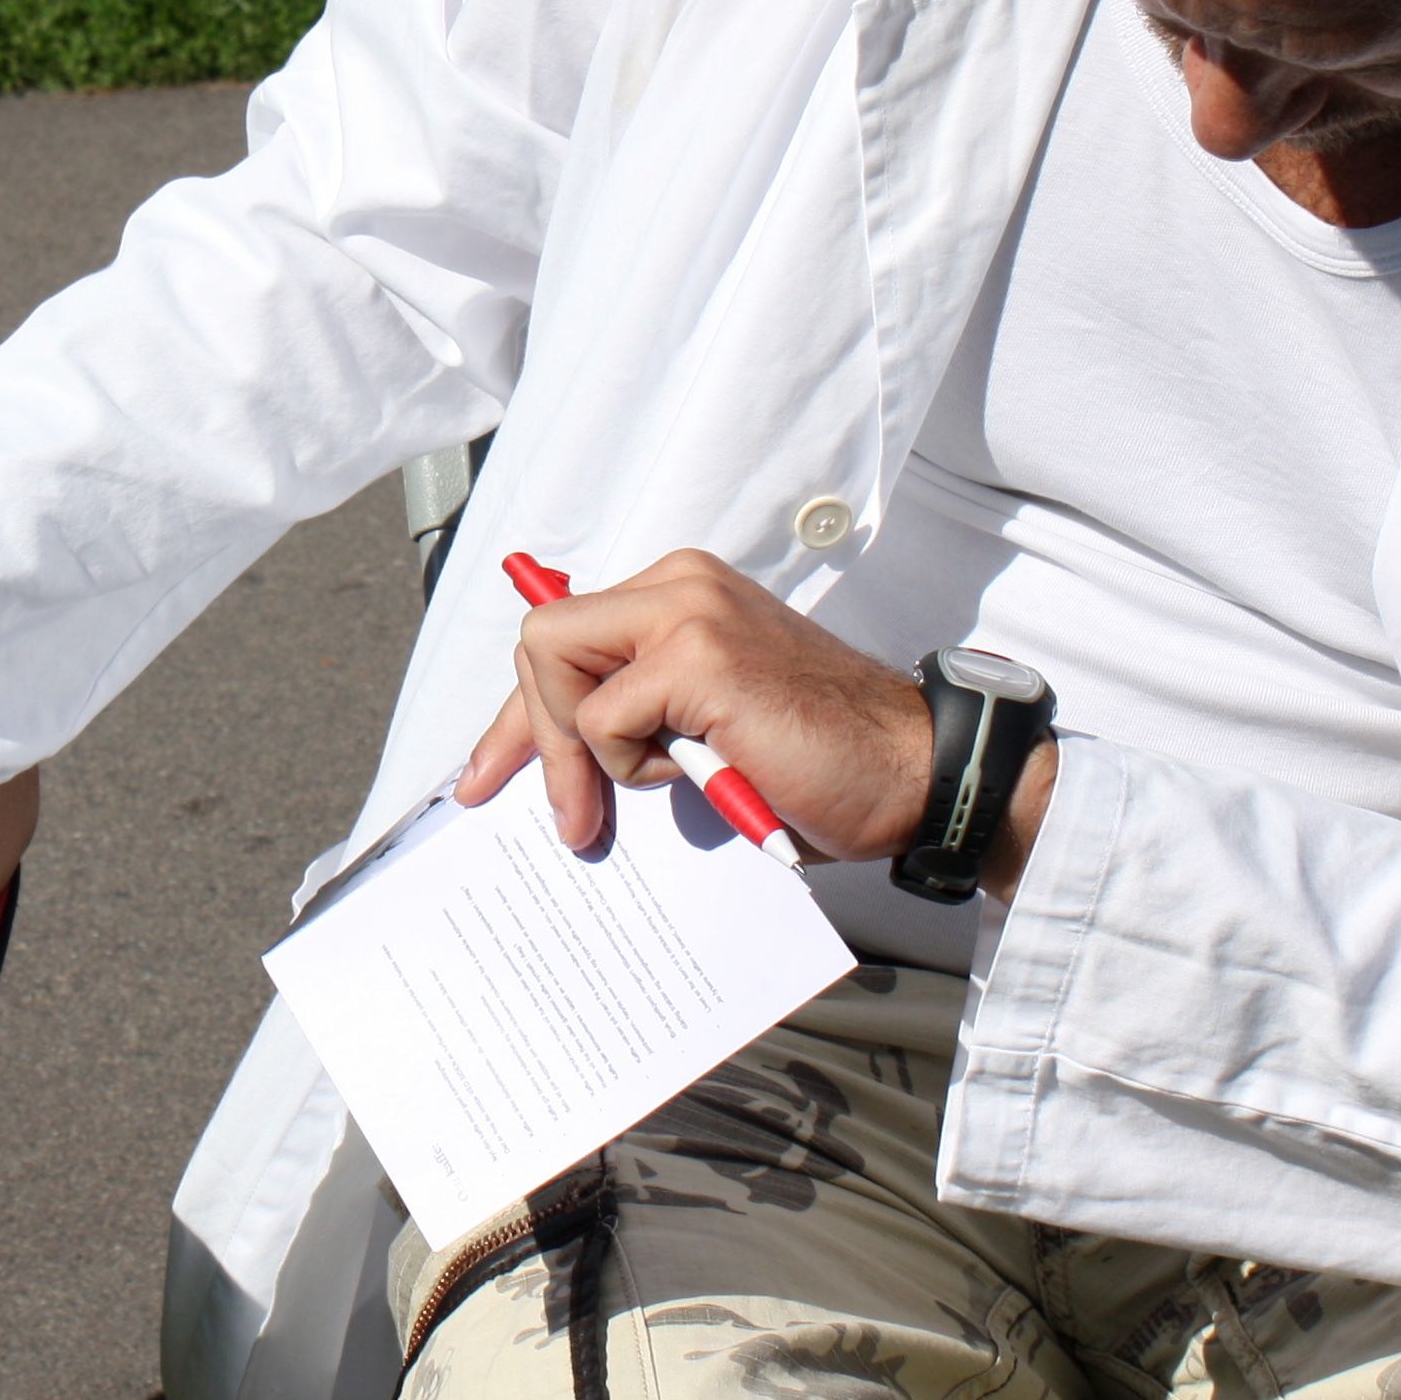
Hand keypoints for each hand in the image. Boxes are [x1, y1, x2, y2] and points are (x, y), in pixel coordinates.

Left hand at [457, 551, 1056, 893]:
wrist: (913, 772)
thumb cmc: (820, 763)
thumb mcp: (703, 729)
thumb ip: (636, 716)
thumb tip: (549, 762)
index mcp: (680, 592)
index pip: (563, 638)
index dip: (519, 713)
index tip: (486, 775)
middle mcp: (679, 584)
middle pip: (543, 641)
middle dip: (533, 736)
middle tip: (563, 816)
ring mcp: (689, 611)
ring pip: (555, 663)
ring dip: (583, 752)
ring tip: (648, 790)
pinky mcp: (698, 655)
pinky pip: (603, 716)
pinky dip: (629, 762)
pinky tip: (700, 772)